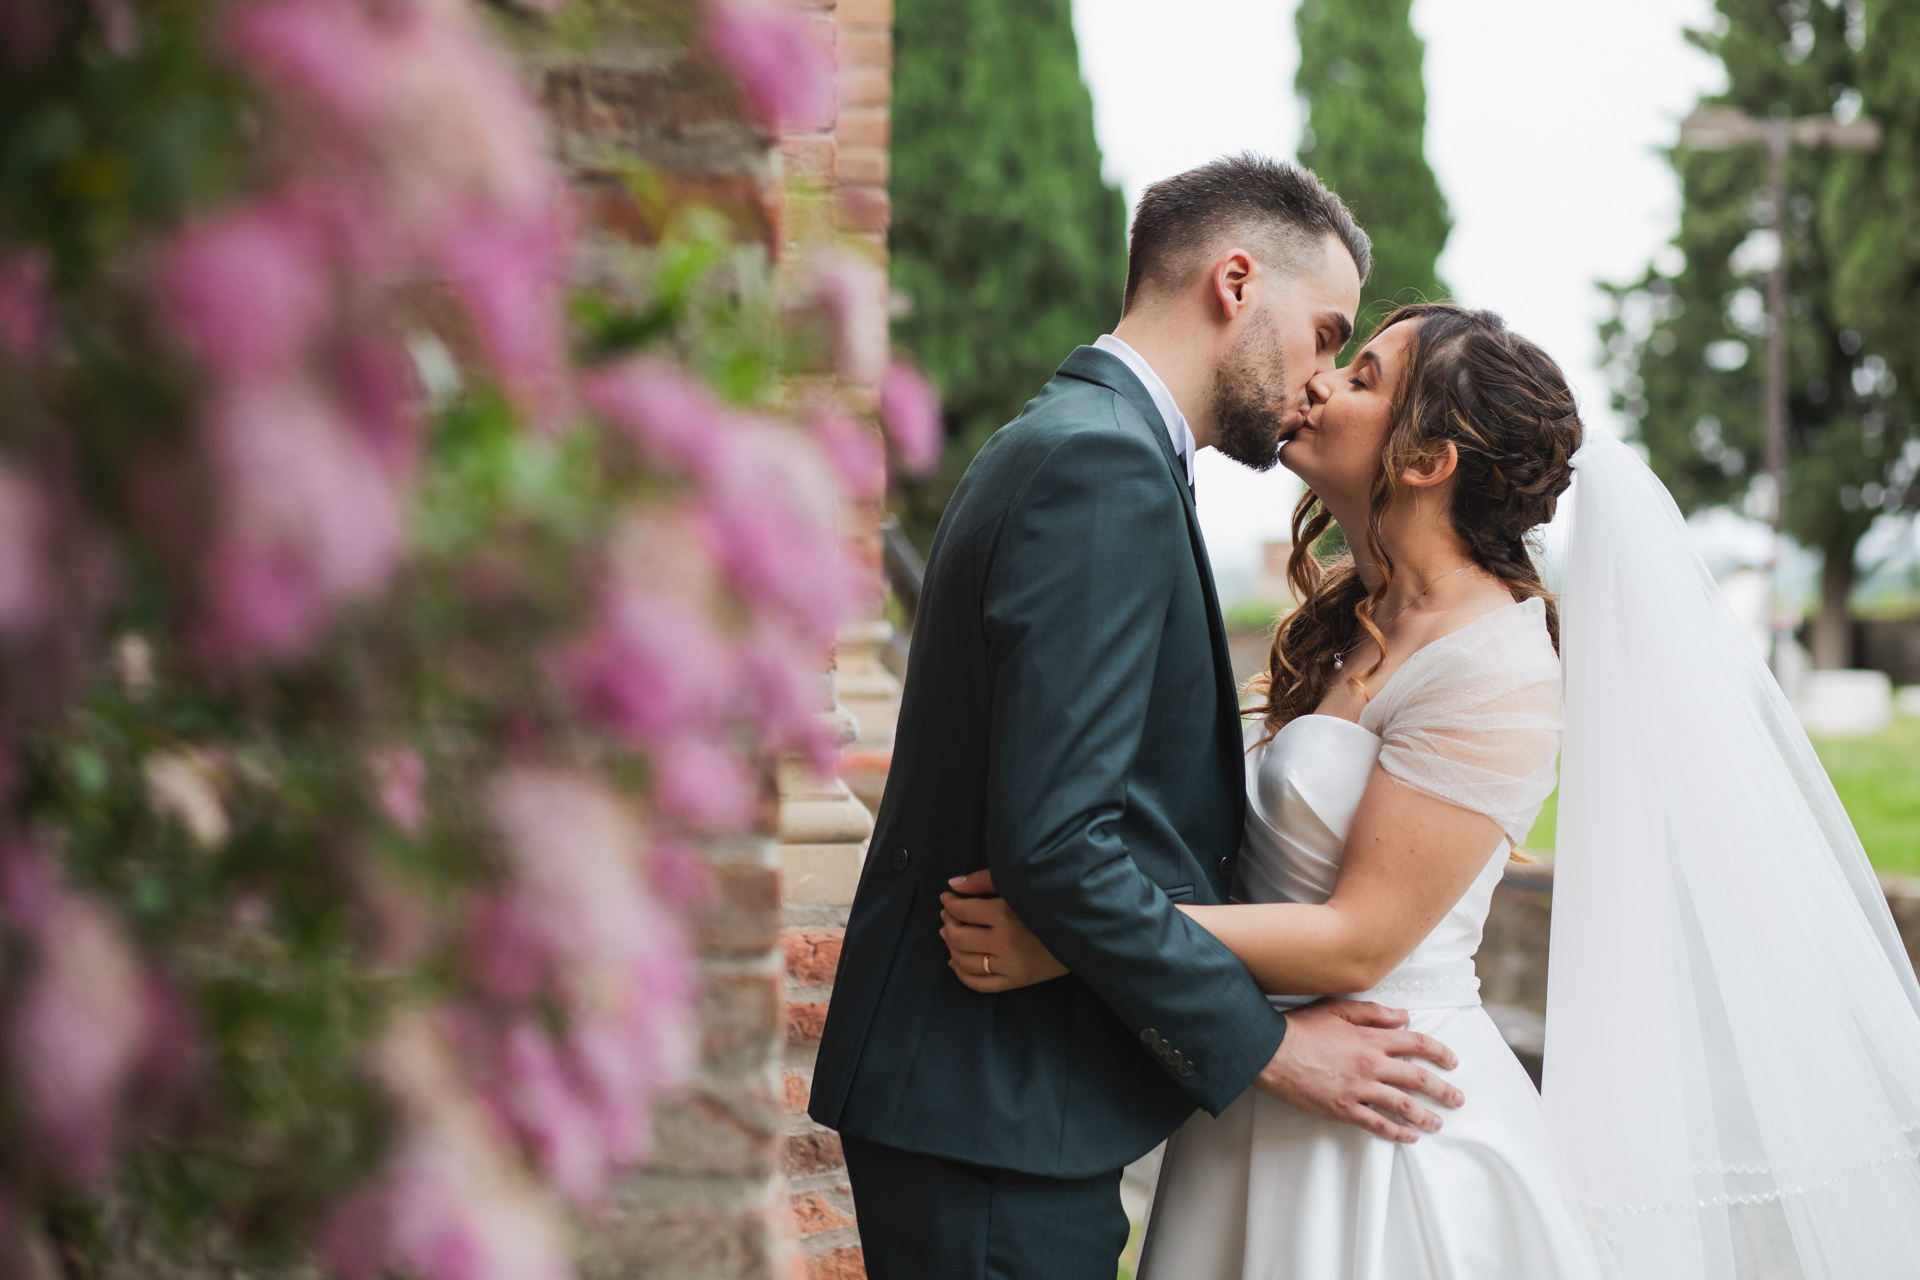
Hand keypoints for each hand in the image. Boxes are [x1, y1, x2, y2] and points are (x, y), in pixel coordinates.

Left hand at [940, 869, 1069, 991]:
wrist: (1082, 929)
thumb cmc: (1049, 901)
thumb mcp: (1017, 885)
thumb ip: (983, 881)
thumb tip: (953, 884)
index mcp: (1005, 914)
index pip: (962, 910)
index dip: (949, 902)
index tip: (947, 896)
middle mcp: (1005, 943)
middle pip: (958, 937)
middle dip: (948, 923)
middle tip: (948, 914)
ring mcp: (1010, 966)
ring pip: (965, 962)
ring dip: (951, 947)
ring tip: (949, 934)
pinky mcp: (1017, 981)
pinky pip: (980, 984)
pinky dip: (961, 974)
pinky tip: (955, 962)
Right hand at [1254, 999, 1463, 1143]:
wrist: (1270, 1051)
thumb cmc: (1301, 1027)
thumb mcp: (1337, 1009)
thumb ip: (1373, 1013)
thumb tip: (1403, 1017)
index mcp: (1371, 1039)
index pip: (1417, 1044)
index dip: (1439, 1052)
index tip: (1452, 1061)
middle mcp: (1371, 1065)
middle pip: (1418, 1078)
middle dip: (1443, 1090)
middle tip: (1458, 1099)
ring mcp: (1358, 1089)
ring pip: (1402, 1105)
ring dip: (1425, 1115)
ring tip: (1438, 1122)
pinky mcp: (1343, 1109)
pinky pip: (1376, 1124)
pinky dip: (1396, 1132)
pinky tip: (1409, 1136)